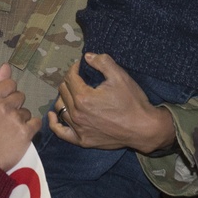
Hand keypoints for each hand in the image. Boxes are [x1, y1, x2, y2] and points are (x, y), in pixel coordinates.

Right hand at [0, 63, 40, 170]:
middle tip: (5, 120)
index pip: (10, 84)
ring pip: (27, 111)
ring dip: (21, 120)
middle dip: (15, 107)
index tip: (4, 104)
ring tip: (10, 130)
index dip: (8, 94)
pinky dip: (31, 129)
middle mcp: (3, 106)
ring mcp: (15, 119)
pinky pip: (36, 123)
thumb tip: (6, 66)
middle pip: (20, 96)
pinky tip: (21, 134)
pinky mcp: (26, 132)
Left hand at [48, 53, 175, 153]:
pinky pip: (61, 132)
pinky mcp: (82, 140)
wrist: (143, 128)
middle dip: (70, 80)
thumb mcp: (119, 76)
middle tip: (81, 78)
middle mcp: (77, 113)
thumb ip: (102, 62)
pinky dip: (55, 122)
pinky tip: (54, 114)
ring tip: (73, 92)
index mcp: (83, 97)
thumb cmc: (132, 101)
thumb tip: (87, 57)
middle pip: (64, 90)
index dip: (75, 68)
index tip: (82, 66)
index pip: (70, 77)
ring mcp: (78, 128)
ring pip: (60, 107)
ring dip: (64, 97)